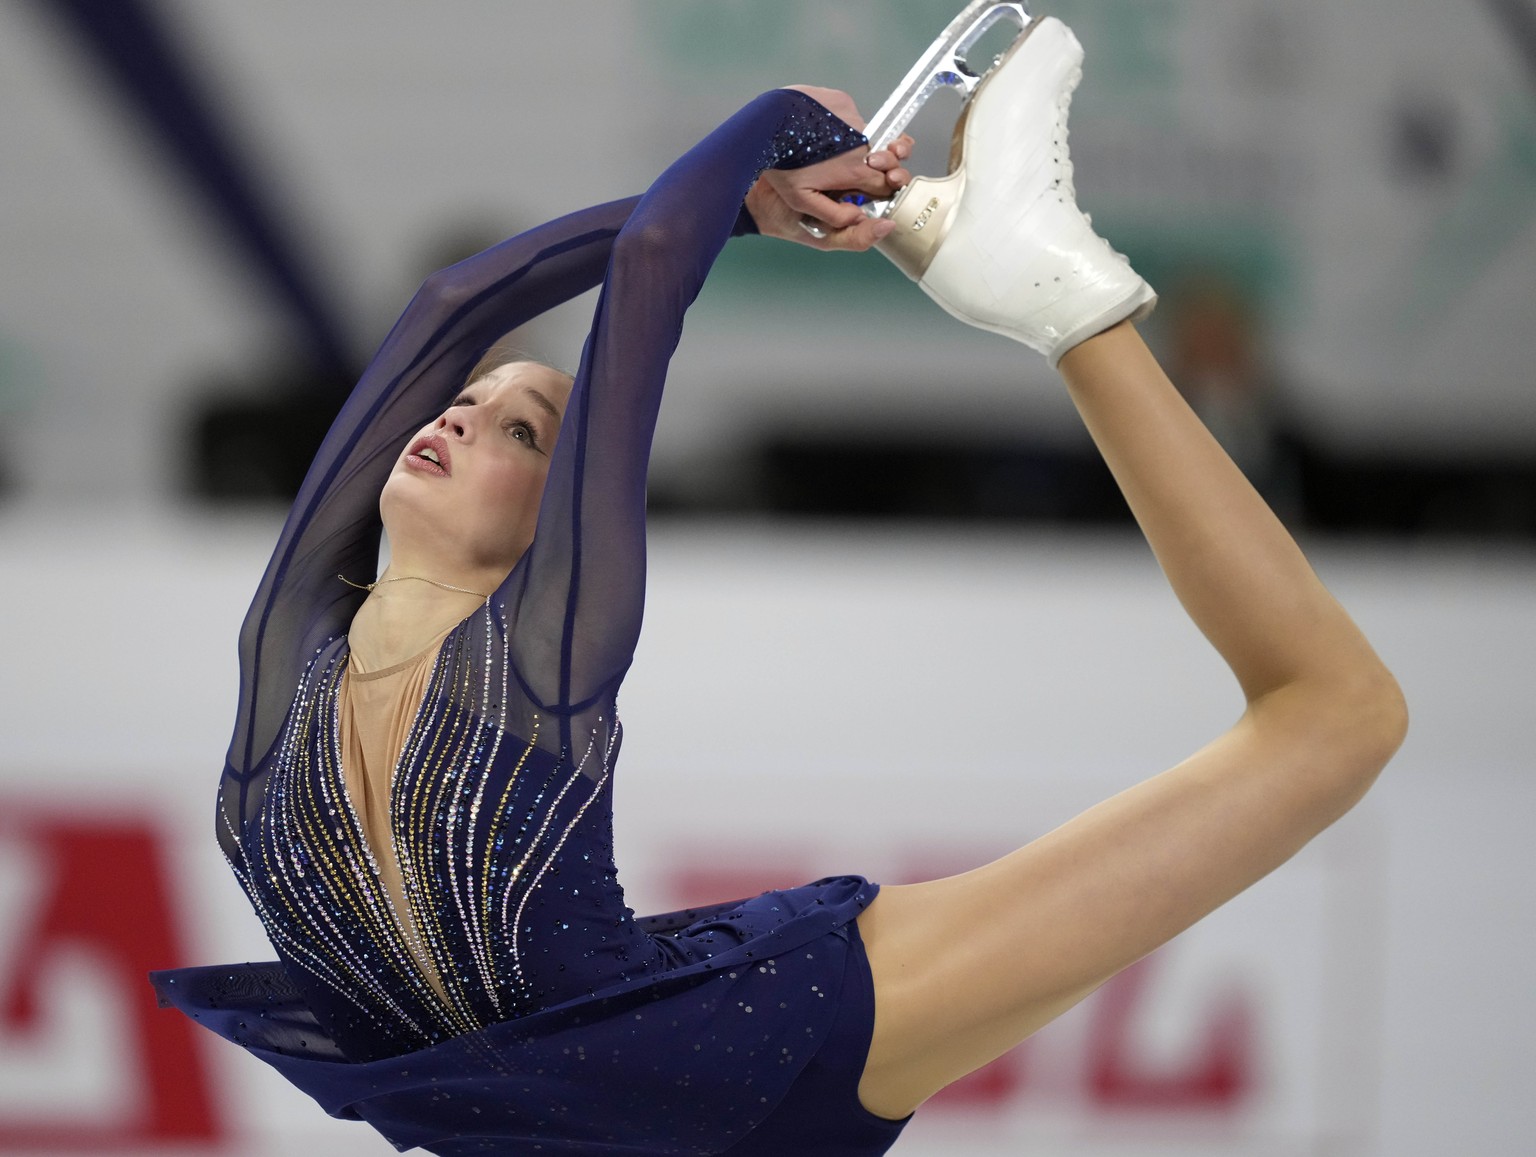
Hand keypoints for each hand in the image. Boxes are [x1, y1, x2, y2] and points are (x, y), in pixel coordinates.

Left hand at [745, 86, 913, 251]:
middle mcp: (863, 142)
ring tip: (842, 149)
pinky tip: (826, 130)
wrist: (766, 125)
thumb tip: (858, 217)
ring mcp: (855, 118)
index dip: (884, 189)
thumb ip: (834, 214)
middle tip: (874, 167)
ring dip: (863, 144)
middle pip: (889, 158)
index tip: (877, 191)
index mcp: (856, 170)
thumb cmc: (781, 164)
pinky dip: (845, 126)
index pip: (887, 184)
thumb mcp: (802, 201)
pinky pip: (852, 117)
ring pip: (871, 135)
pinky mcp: (843, 101)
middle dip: (886, 165)